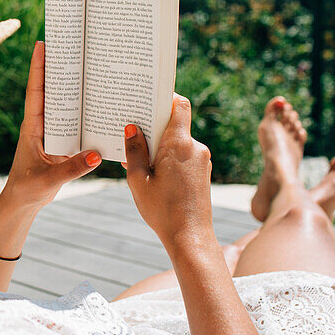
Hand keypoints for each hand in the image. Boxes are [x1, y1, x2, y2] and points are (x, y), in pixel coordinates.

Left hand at [3, 41, 100, 210]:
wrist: (23, 203)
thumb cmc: (27, 190)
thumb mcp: (48, 180)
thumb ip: (72, 169)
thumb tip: (97, 154)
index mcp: (32, 127)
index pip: (35, 92)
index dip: (38, 68)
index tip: (41, 44)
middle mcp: (42, 125)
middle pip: (51, 91)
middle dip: (59, 68)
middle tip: (71, 44)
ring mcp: (52, 133)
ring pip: (65, 105)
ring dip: (75, 88)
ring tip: (89, 64)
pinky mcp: (62, 144)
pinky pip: (75, 123)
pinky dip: (86, 113)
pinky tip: (101, 103)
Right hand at [124, 94, 214, 255]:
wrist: (191, 237)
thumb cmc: (162, 210)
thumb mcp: (138, 180)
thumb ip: (134, 151)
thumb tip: (131, 128)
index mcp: (180, 144)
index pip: (179, 105)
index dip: (165, 97)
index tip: (148, 98)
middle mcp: (195, 147)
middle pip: (175, 123)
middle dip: (154, 125)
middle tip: (132, 128)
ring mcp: (202, 160)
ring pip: (178, 141)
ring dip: (160, 144)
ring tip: (138, 155)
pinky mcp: (203, 172)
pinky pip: (184, 155)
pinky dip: (169, 157)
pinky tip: (152, 171)